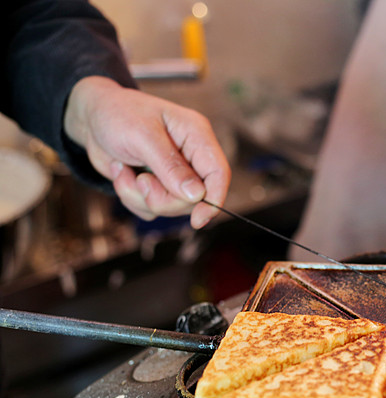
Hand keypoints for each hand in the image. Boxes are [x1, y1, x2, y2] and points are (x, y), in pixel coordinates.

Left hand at [63, 76, 229, 228]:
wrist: (90, 117)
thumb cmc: (116, 113)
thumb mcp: (142, 136)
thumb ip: (170, 166)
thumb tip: (196, 194)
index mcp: (196, 136)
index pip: (218, 173)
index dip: (214, 199)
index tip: (198, 220)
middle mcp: (190, 156)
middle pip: (194, 198)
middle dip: (162, 197)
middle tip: (140, 181)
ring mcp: (174, 173)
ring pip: (171, 206)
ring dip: (141, 196)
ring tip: (126, 172)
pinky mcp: (157, 185)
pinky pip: (152, 209)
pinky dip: (132, 198)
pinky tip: (123, 174)